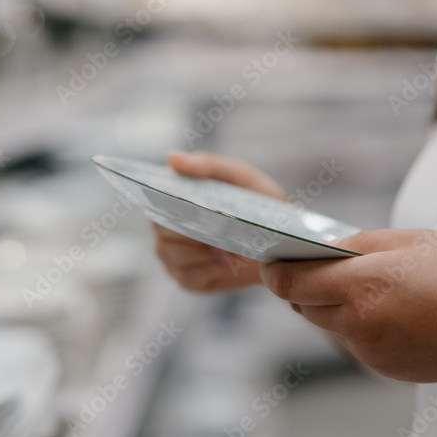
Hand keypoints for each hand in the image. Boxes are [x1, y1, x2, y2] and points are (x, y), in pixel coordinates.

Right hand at [154, 151, 285, 291]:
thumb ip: (207, 165)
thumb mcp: (238, 176)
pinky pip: (189, 276)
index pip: (156, 195)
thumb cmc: (255, 201)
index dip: (169, 198)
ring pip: (174, 253)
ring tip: (229, 242)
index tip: (193, 200)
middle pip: (163, 227)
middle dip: (192, 226)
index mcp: (171, 195)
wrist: (281, 238)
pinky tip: (227, 262)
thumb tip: (173, 158)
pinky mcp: (186, 278)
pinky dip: (210, 270)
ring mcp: (173, 254)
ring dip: (203, 249)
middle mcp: (164, 225)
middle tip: (222, 223)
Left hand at [259, 229, 436, 382]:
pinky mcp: (382, 370)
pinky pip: (351, 341)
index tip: (273, 257)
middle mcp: (359, 324)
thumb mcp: (410, 241)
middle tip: (321, 265)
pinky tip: (392, 311)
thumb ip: (354, 245)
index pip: (289, 283)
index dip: (275, 269)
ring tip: (367, 285)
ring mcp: (370, 352)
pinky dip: (356, 324)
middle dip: (303, 285)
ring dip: (330, 305)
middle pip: (301, 305)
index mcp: (364, 284)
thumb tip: (313, 251)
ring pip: (325, 324)